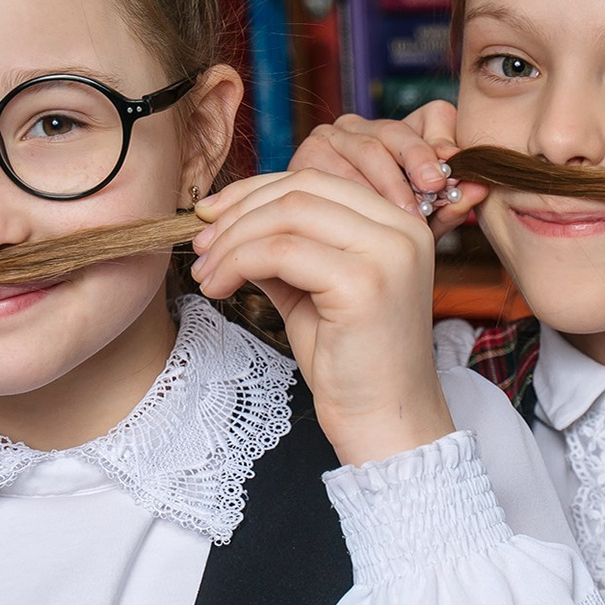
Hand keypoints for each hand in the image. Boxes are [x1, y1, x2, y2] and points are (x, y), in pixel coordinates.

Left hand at [188, 170, 456, 464]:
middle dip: (238, 212)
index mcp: (398, 224)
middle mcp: (403, 229)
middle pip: (302, 188)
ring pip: (288, 215)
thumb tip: (227, 223)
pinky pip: (282, 252)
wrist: (385, 424)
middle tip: (201, 244)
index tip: (211, 216)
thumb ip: (284, 251)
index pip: (316, 179)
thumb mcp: (312, 292)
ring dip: (232, 240)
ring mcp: (388, 253)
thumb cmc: (351, 365)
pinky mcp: (364, 283)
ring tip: (206, 273)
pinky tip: (221, 288)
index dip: (255, 191)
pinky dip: (238, 263)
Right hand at [285, 103, 485, 233]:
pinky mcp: (306, 156)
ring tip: (406, 216)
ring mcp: (333, 138)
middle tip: (434, 188)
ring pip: (368, 149)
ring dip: (390, 185)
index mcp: (401, 135)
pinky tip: (365, 218)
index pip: (434, 116)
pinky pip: (335, 169)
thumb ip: (449, 208)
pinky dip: (353, 194)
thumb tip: (479, 188)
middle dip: (419, 159)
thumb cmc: (379, 243)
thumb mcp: (421, 226)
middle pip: (398, 130)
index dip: (444, 141)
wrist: (329, 266)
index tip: (452, 172)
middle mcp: (366, 128)